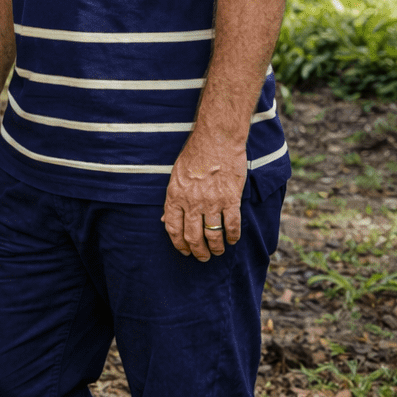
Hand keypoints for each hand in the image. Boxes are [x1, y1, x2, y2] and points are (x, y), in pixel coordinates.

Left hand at [163, 135, 246, 260]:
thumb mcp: (175, 176)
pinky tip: (232, 240)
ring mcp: (211, 202)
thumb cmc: (194, 155)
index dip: (178, 244)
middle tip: (203, 257)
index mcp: (174, 196)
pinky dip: (232, 236)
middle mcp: (191, 202)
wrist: (215, 139)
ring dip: (216, 247)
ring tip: (218, 251)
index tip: (185, 251)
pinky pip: (232, 225)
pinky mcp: (230, 199)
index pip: (173, 228)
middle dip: (198, 251)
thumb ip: (173, 200)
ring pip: (213, 235)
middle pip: (193, 236)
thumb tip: (164, 219)